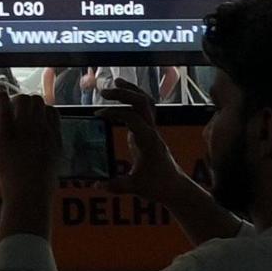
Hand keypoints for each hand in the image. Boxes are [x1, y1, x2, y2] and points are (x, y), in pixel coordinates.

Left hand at [0, 82, 59, 232]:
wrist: (29, 196)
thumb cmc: (41, 188)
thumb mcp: (53, 166)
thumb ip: (51, 151)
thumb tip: (47, 146)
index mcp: (55, 137)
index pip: (52, 111)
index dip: (43, 111)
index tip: (35, 116)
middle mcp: (41, 129)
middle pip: (38, 101)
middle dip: (29, 103)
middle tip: (19, 111)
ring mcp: (24, 130)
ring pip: (23, 100)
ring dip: (16, 100)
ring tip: (10, 107)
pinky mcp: (6, 134)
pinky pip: (5, 108)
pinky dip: (2, 98)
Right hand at [98, 81, 206, 209]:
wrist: (174, 187)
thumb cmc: (158, 186)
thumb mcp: (136, 187)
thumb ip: (116, 185)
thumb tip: (97, 184)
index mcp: (148, 141)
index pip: (132, 117)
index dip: (115, 112)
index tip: (97, 114)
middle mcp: (151, 131)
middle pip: (142, 103)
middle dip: (124, 93)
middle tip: (103, 92)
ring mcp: (151, 130)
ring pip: (146, 102)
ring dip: (131, 91)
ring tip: (115, 83)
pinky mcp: (148, 132)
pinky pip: (144, 109)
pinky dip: (133, 99)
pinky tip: (121, 98)